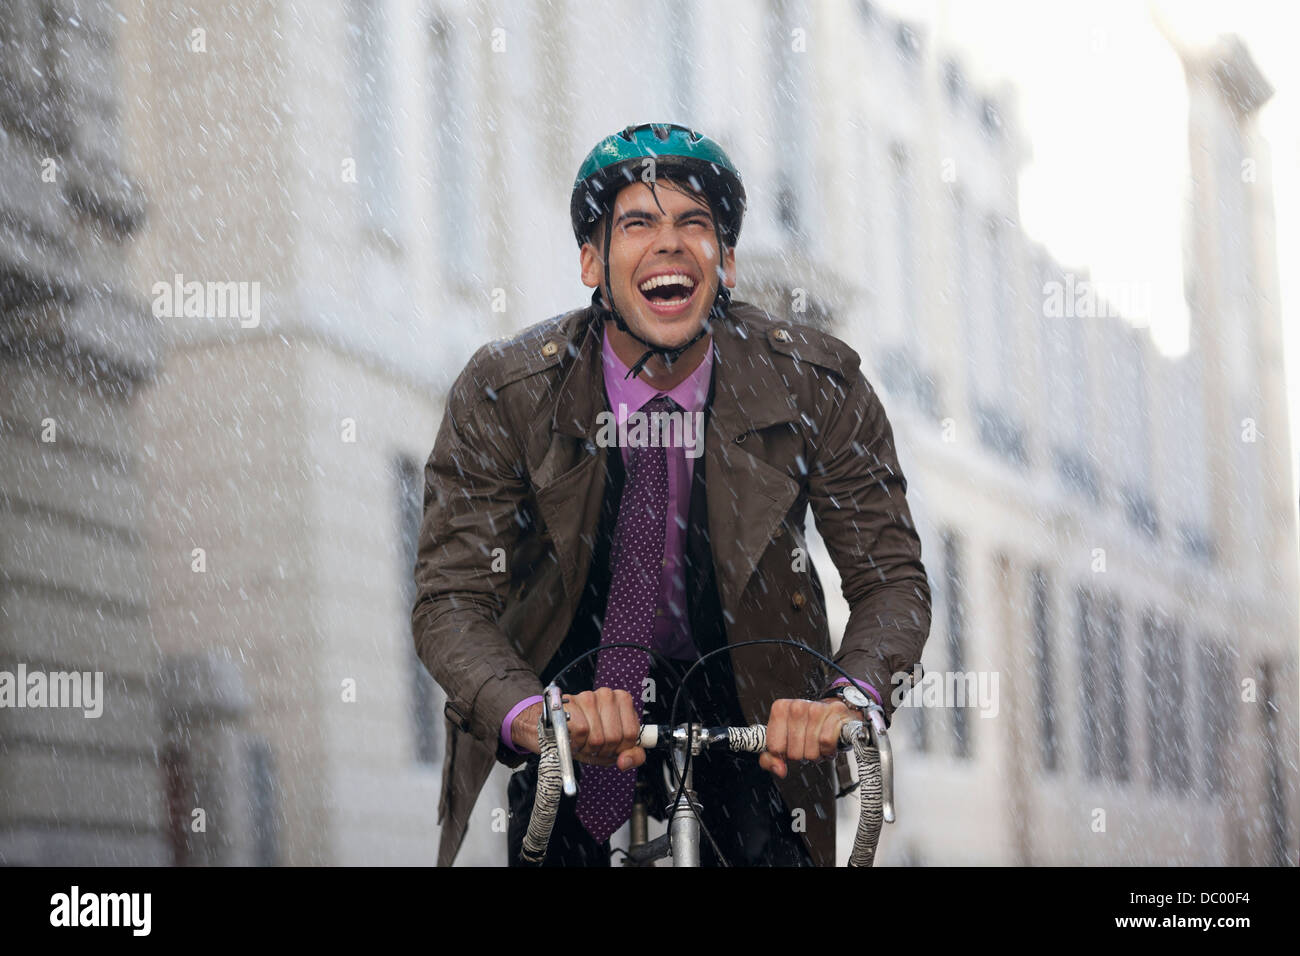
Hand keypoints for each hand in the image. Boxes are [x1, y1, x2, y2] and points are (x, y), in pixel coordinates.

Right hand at [512, 688, 646, 770]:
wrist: (557, 730)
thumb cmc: (590, 738)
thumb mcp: (616, 749)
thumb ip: (632, 756)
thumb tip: (625, 762)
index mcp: (624, 701)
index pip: (631, 734)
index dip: (619, 748)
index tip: (610, 748)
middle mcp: (608, 694)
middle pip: (614, 737)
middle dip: (603, 750)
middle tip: (593, 747)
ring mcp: (589, 696)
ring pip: (598, 737)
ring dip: (588, 748)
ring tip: (583, 742)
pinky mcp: (571, 703)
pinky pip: (581, 731)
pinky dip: (577, 742)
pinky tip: (574, 739)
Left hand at [759, 698, 857, 778]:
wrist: (833, 714)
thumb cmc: (807, 728)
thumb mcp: (784, 741)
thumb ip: (771, 758)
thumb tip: (780, 770)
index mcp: (780, 709)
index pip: (775, 747)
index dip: (784, 754)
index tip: (789, 747)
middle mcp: (796, 706)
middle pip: (794, 752)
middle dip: (802, 755)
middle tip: (808, 746)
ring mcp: (816, 707)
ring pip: (811, 751)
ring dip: (817, 754)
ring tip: (818, 745)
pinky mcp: (835, 711)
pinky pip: (826, 742)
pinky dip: (829, 750)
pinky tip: (828, 744)